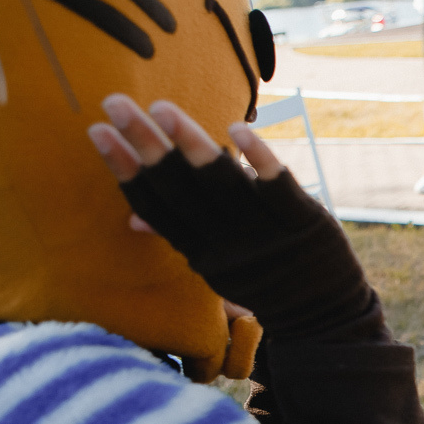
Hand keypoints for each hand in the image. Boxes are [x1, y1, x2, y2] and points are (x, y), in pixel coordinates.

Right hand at [88, 94, 375, 341]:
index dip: (125, 170)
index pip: (155, 208)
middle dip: (145, 144)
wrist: (325, 321)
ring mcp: (267, 233)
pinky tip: (236, 128)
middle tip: (114, 102)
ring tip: (162, 109)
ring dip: (192, 144)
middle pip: (179, 190)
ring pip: (223, 185)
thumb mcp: (220, 269)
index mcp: (202, 254)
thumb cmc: (266, 284)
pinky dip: (258, 158)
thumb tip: (133, 218)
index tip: (98, 132)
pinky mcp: (304, 222)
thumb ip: (183, 236)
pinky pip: (278, 188)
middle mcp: (228, 244)